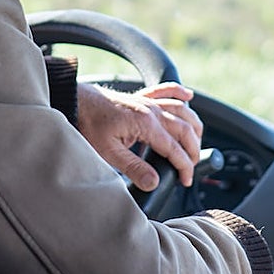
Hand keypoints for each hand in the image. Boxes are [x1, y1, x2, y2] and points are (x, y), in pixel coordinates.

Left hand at [76, 82, 203, 189]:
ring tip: (197, 142)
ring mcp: (148, 102)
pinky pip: (167, 90)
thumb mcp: (108, 152)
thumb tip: (154, 182)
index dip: (184, 166)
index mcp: (146, 124)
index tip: (185, 180)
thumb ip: (133, 168)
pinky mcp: (142, 97)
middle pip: (185, 129)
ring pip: (182, 110)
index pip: (174, 148)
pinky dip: (180, 93)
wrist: (76, 102)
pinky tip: (189, 96)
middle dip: (194, 149)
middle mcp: (151, 110)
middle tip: (192, 167)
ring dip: (194, 125)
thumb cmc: (89, 124)